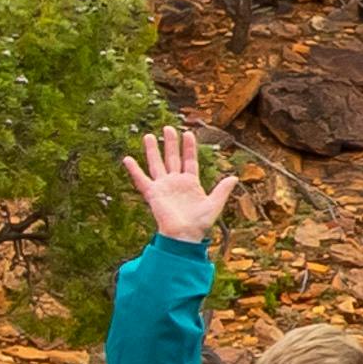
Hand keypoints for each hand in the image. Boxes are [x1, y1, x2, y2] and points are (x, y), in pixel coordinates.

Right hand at [129, 122, 234, 246]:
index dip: (189, 148)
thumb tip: (235, 177)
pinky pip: (141, 179)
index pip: (189, 161)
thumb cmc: (200, 223)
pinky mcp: (153, 193)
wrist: (184, 235)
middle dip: (171, 143)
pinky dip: (134, 170)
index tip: (188, 133)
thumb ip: (222, 190)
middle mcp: (176, 182)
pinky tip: (127, 159)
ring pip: (157, 164)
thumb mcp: (214, 204)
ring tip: (148, 135)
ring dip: (153, 150)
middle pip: (172, 158)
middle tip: (168, 128)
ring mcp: (163, 187)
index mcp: (191, 183)